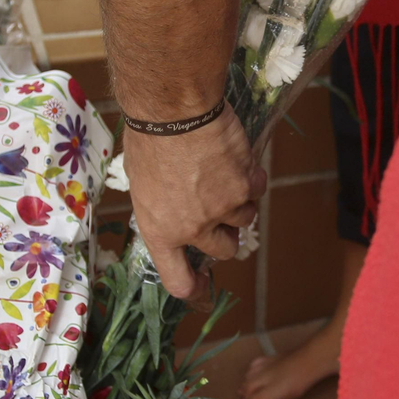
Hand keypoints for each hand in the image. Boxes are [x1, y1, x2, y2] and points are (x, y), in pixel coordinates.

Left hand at [123, 110, 267, 298]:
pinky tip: (238, 159)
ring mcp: (223, 209)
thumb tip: (173, 208)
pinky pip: (257, 189)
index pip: (179, 281)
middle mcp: (194, 228)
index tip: (203, 282)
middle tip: (221, 211)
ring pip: (245, 218)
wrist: (173, 111)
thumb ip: (162, 206)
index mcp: (160, 231)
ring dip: (239, 201)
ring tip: (225, 173)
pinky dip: (252, 176)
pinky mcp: (245, 186)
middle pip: (226, 250)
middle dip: (227, 233)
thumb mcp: (141, 182)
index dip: (194, 287)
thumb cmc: (148, 139)